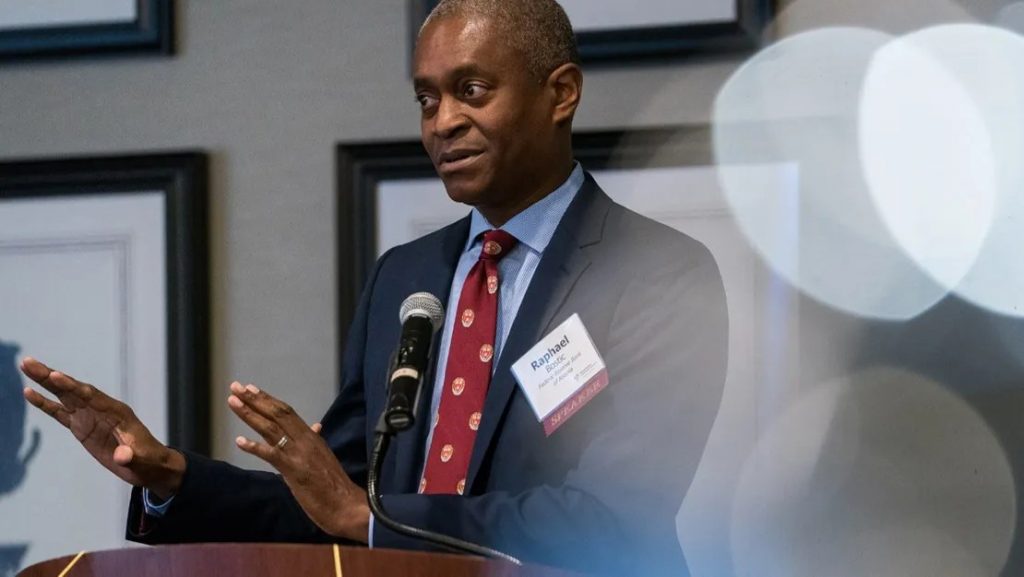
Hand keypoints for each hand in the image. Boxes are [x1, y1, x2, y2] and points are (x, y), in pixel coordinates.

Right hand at [20, 357, 185, 497]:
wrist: (149, 465)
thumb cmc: (149, 460)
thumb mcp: (142, 460)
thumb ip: (131, 456)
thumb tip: (121, 456)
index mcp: (117, 411)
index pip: (91, 396)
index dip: (73, 387)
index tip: (55, 375)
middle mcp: (101, 408)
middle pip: (73, 389)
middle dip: (51, 376)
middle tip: (28, 362)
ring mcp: (90, 416)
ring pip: (63, 396)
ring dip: (45, 382)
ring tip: (26, 366)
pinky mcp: (81, 427)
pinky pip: (59, 412)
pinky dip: (45, 403)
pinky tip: (29, 392)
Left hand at [227, 382, 369, 542]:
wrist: (347, 506)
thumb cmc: (335, 485)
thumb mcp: (325, 457)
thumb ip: (315, 441)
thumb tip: (315, 426)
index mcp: (312, 437)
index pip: (287, 412)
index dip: (268, 399)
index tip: (251, 388)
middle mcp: (305, 440)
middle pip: (277, 413)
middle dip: (255, 399)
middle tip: (236, 386)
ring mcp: (299, 454)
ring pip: (271, 428)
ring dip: (250, 414)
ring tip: (233, 401)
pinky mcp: (294, 470)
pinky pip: (271, 454)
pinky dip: (254, 447)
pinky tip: (239, 441)